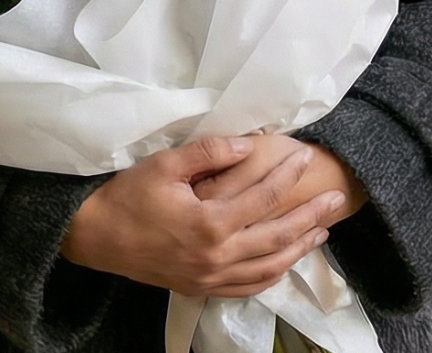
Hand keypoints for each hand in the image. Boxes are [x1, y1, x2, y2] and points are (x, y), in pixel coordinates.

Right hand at [61, 135, 351, 297]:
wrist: (95, 237)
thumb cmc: (126, 197)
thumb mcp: (162, 165)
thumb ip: (207, 154)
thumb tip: (247, 144)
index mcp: (210, 223)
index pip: (263, 197)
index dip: (288, 175)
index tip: (307, 158)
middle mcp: (218, 255)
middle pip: (278, 235)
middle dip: (311, 216)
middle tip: (336, 200)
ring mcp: (212, 276)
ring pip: (270, 266)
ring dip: (299, 248)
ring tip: (321, 232)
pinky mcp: (203, 287)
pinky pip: (249, 286)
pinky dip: (273, 274)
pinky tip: (284, 262)